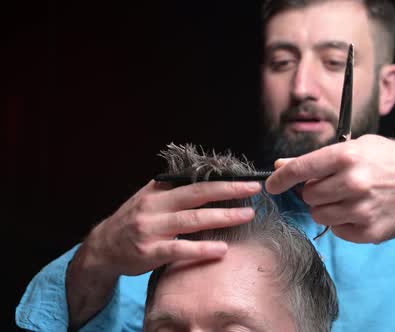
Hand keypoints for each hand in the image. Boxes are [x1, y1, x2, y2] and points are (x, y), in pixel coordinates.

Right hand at [82, 180, 260, 275]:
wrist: (101, 249)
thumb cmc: (133, 222)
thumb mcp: (148, 200)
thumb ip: (173, 190)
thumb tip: (206, 178)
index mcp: (157, 192)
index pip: (195, 181)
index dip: (221, 179)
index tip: (245, 177)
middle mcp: (154, 207)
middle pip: (197, 194)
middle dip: (228, 190)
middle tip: (254, 189)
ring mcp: (151, 229)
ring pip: (192, 220)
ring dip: (223, 217)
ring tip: (247, 215)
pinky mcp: (149, 253)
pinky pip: (179, 249)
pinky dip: (202, 249)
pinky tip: (222, 249)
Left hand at [266, 135, 394, 242]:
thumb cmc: (392, 161)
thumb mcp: (358, 147)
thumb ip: (318, 158)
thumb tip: (282, 165)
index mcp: (347, 157)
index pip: (300, 169)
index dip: (280, 178)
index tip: (271, 184)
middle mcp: (353, 183)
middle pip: (308, 196)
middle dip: (314, 191)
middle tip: (334, 185)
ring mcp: (361, 210)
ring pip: (319, 215)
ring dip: (326, 208)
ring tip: (347, 198)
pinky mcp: (368, 231)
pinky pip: (336, 230)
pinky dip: (342, 222)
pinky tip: (359, 210)